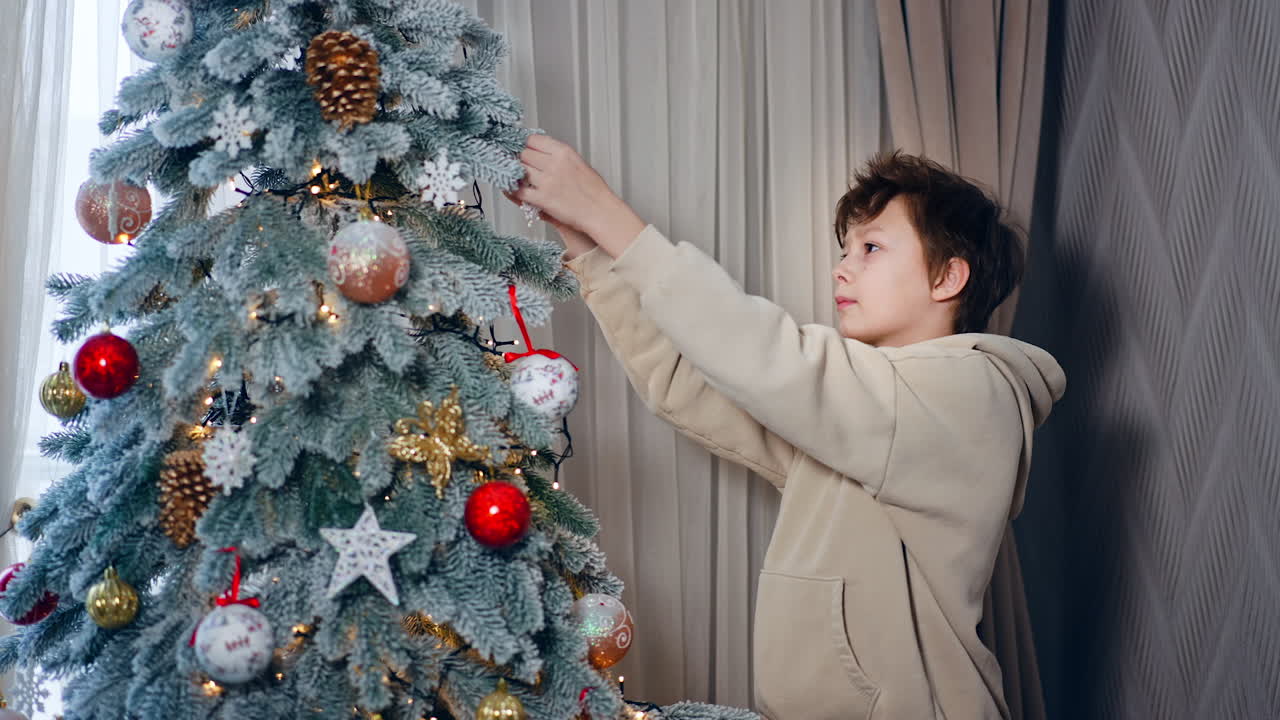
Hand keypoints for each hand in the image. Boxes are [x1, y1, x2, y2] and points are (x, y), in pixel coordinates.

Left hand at [509, 134, 646, 258]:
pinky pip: (519, 191)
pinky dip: (513, 191)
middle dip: (520, 160)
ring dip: (516, 175)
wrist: (601, 212)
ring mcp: (547, 181)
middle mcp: (554, 164)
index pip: (533, 140)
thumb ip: (559, 156)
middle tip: (519, 167)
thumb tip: (539, 153)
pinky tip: (514, 191)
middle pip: (523, 154)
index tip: (523, 150)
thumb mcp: (578, 163)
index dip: (525, 145)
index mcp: (564, 152)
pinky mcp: (543, 199)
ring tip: (517, 179)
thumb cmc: (594, 191)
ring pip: (519, 170)